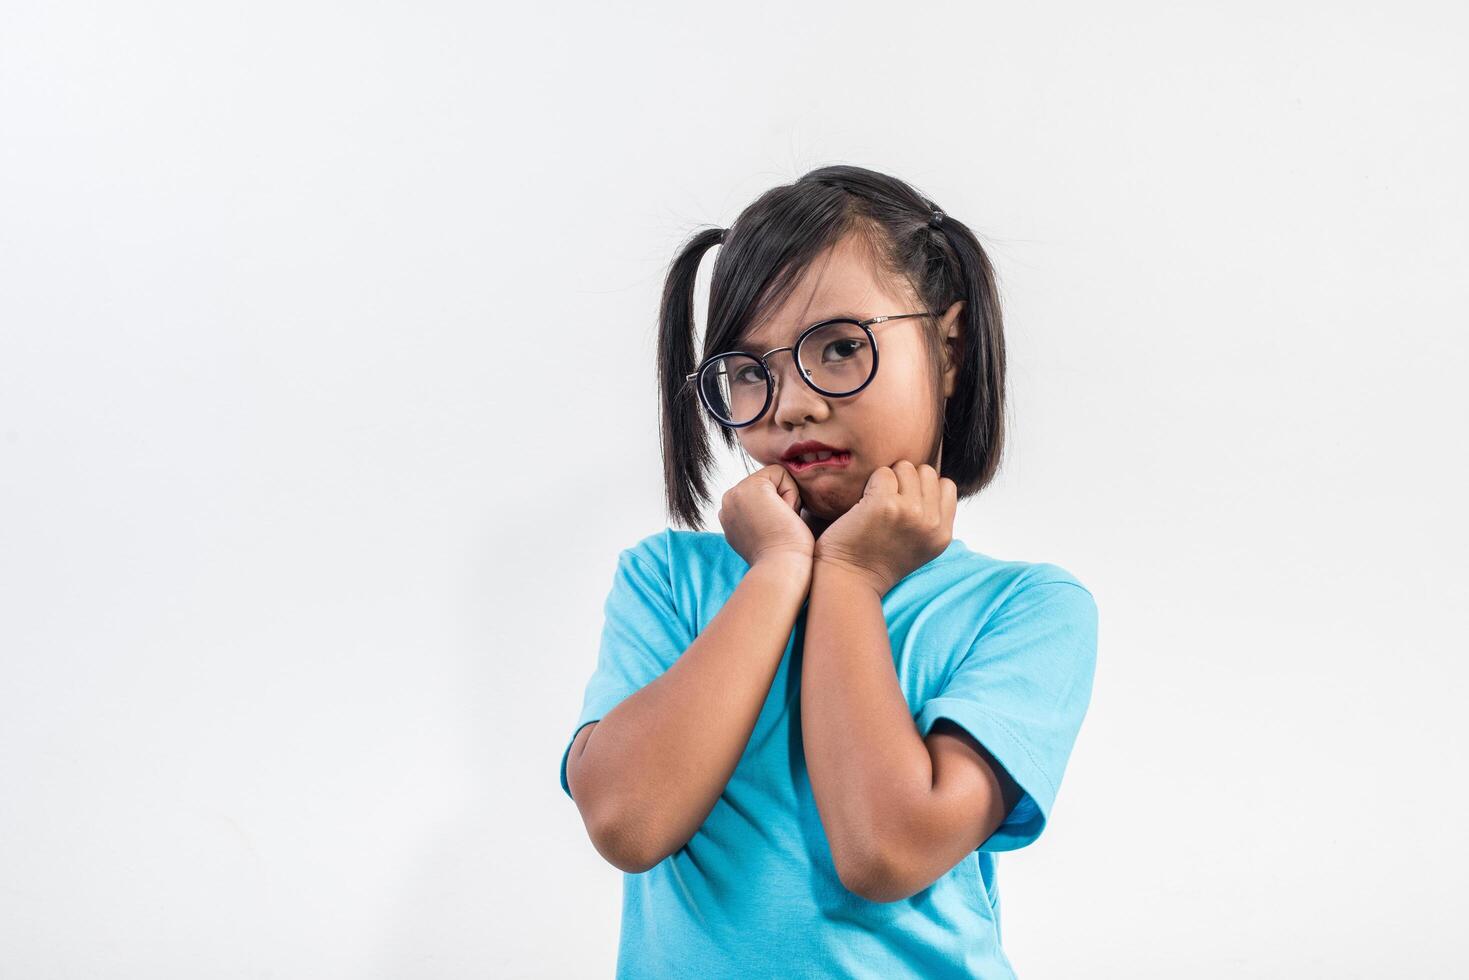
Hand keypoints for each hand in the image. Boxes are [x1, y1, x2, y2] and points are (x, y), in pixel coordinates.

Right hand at [718, 464, 815, 569]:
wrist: (781, 569)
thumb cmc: (782, 557)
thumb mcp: (762, 533)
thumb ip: (758, 516)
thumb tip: (770, 506)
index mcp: (728, 513)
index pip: (762, 493)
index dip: (777, 508)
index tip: (774, 531)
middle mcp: (727, 501)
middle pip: (768, 483)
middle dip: (781, 501)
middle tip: (779, 528)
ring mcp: (735, 493)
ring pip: (775, 478)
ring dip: (786, 499)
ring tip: (780, 523)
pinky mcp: (751, 487)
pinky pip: (782, 474)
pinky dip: (792, 495)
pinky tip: (784, 516)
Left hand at [812, 460, 956, 595]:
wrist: (849, 580)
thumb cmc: (876, 561)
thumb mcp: (919, 545)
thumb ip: (931, 517)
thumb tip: (932, 479)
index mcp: (942, 534)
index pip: (946, 485)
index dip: (923, 487)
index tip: (905, 501)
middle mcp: (931, 523)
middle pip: (926, 472)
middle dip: (906, 480)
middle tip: (888, 501)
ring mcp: (910, 512)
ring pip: (905, 467)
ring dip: (888, 479)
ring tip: (875, 503)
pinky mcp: (884, 505)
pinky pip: (882, 473)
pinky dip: (870, 483)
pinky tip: (863, 504)